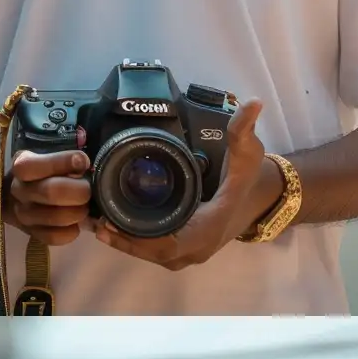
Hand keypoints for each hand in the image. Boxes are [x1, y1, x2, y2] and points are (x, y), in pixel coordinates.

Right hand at [5, 149, 91, 246]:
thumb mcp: (46, 157)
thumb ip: (63, 160)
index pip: (34, 165)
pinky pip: (54, 237)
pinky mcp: (32, 234)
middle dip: (79, 190)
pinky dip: (71, 231)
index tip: (82, 162)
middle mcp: (18, 191)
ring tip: (84, 206)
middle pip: (50, 192)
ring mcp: (23, 215)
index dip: (62, 162)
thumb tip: (84, 165)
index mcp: (21, 166)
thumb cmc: (42, 172)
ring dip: (78, 212)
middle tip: (88, 190)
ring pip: (55, 217)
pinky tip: (75, 223)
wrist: (18, 196)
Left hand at [93, 98, 277, 271]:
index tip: (112, 226)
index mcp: (210, 227)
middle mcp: (200, 247)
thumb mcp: (249, 153)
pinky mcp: (189, 249)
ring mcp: (194, 251)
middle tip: (96, 222)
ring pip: (155, 255)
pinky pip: (159, 252)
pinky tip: (116, 231)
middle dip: (125, 241)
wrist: (261, 199)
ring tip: (99, 225)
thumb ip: (243, 131)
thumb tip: (252, 103)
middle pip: (155, 253)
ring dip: (128, 244)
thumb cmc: (251, 179)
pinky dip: (138, 244)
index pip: (169, 245)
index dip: (138, 240)